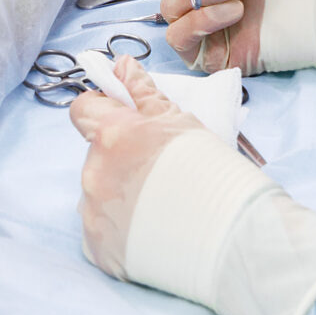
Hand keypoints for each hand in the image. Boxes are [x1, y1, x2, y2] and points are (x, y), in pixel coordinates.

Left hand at [68, 55, 205, 278]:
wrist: (232, 239)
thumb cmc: (214, 174)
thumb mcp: (182, 122)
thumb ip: (144, 93)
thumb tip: (121, 65)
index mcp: (112, 134)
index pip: (83, 109)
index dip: (102, 111)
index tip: (124, 122)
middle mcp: (94, 172)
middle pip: (96, 155)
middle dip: (121, 159)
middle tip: (160, 174)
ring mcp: (93, 214)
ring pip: (98, 194)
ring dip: (120, 195)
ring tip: (162, 208)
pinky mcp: (98, 250)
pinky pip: (100, 232)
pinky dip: (120, 231)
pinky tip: (152, 233)